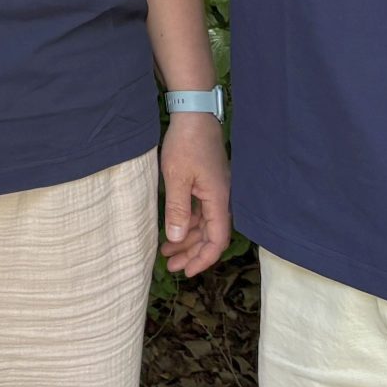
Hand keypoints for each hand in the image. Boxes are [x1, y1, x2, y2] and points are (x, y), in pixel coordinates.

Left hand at [158, 112, 230, 274]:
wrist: (193, 114)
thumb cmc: (186, 144)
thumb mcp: (177, 178)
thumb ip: (177, 209)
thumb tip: (176, 238)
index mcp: (218, 200)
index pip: (216, 240)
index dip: (202, 259)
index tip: (186, 272)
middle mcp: (220, 199)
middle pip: (210, 236)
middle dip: (191, 253)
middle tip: (171, 266)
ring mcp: (214, 191)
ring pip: (204, 225)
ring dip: (186, 239)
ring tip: (166, 252)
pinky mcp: (206, 184)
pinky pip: (199, 212)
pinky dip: (186, 223)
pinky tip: (172, 229)